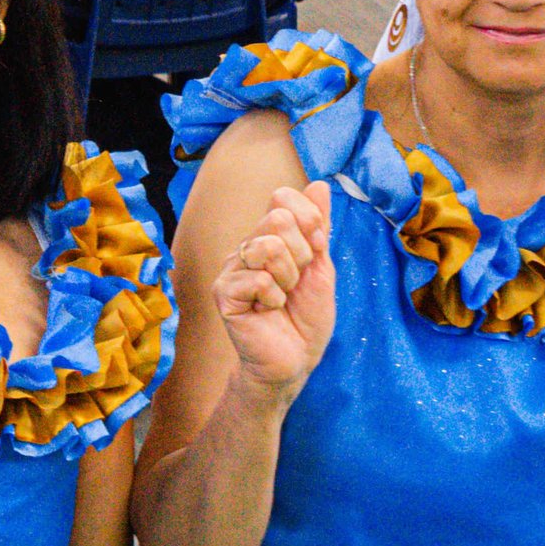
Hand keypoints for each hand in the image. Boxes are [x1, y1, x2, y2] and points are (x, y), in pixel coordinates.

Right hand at [214, 183, 333, 401]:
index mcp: (269, 236)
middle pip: (278, 219)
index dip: (309, 221)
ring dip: (288, 278)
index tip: (315, 251)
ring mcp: (232, 269)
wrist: (294, 361)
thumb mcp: (321, 268)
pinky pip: (258, 279)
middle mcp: (246, 247)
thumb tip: (319, 184)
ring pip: (267, 247)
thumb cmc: (305, 318)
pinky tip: (267, 311)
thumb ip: (317, 227)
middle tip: (295, 282)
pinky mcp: (223, 293)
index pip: (283, 198)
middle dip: (301, 255)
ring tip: (282, 297)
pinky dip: (274, 299)